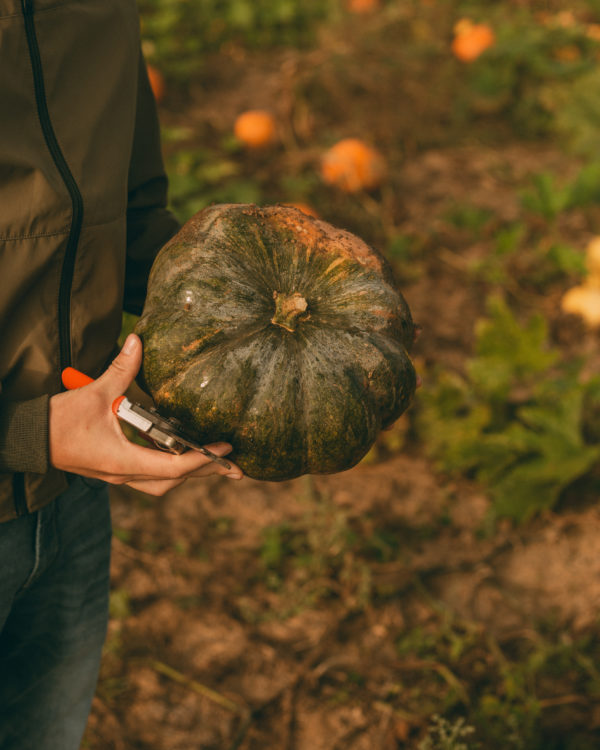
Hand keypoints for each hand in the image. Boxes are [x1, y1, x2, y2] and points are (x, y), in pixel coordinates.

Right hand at [49, 334, 242, 494]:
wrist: (30, 440)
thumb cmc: (59, 421)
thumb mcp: (94, 393)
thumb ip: (120, 369)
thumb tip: (138, 340)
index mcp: (123, 461)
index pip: (173, 467)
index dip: (202, 459)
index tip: (224, 449)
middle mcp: (124, 473)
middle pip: (174, 481)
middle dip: (205, 472)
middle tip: (234, 466)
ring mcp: (119, 475)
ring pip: (162, 482)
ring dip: (189, 473)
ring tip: (214, 461)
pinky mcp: (116, 469)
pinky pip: (150, 474)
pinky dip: (170, 465)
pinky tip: (182, 451)